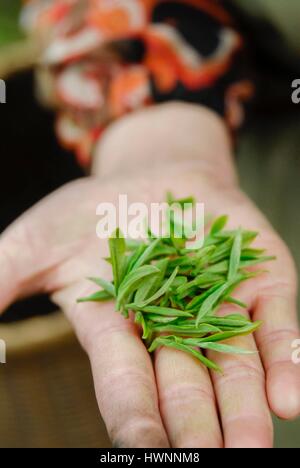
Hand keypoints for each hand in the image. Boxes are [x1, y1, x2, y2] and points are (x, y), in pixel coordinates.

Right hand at [1, 161, 298, 447]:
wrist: (151, 174)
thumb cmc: (91, 211)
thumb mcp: (37, 240)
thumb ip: (3, 278)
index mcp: (120, 329)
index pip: (126, 383)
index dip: (135, 416)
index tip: (144, 450)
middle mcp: (173, 329)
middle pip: (186, 386)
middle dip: (195, 427)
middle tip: (209, 462)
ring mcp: (221, 304)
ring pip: (235, 365)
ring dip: (246, 409)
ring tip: (252, 447)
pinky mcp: (258, 278)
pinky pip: (275, 321)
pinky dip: (286, 355)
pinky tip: (290, 396)